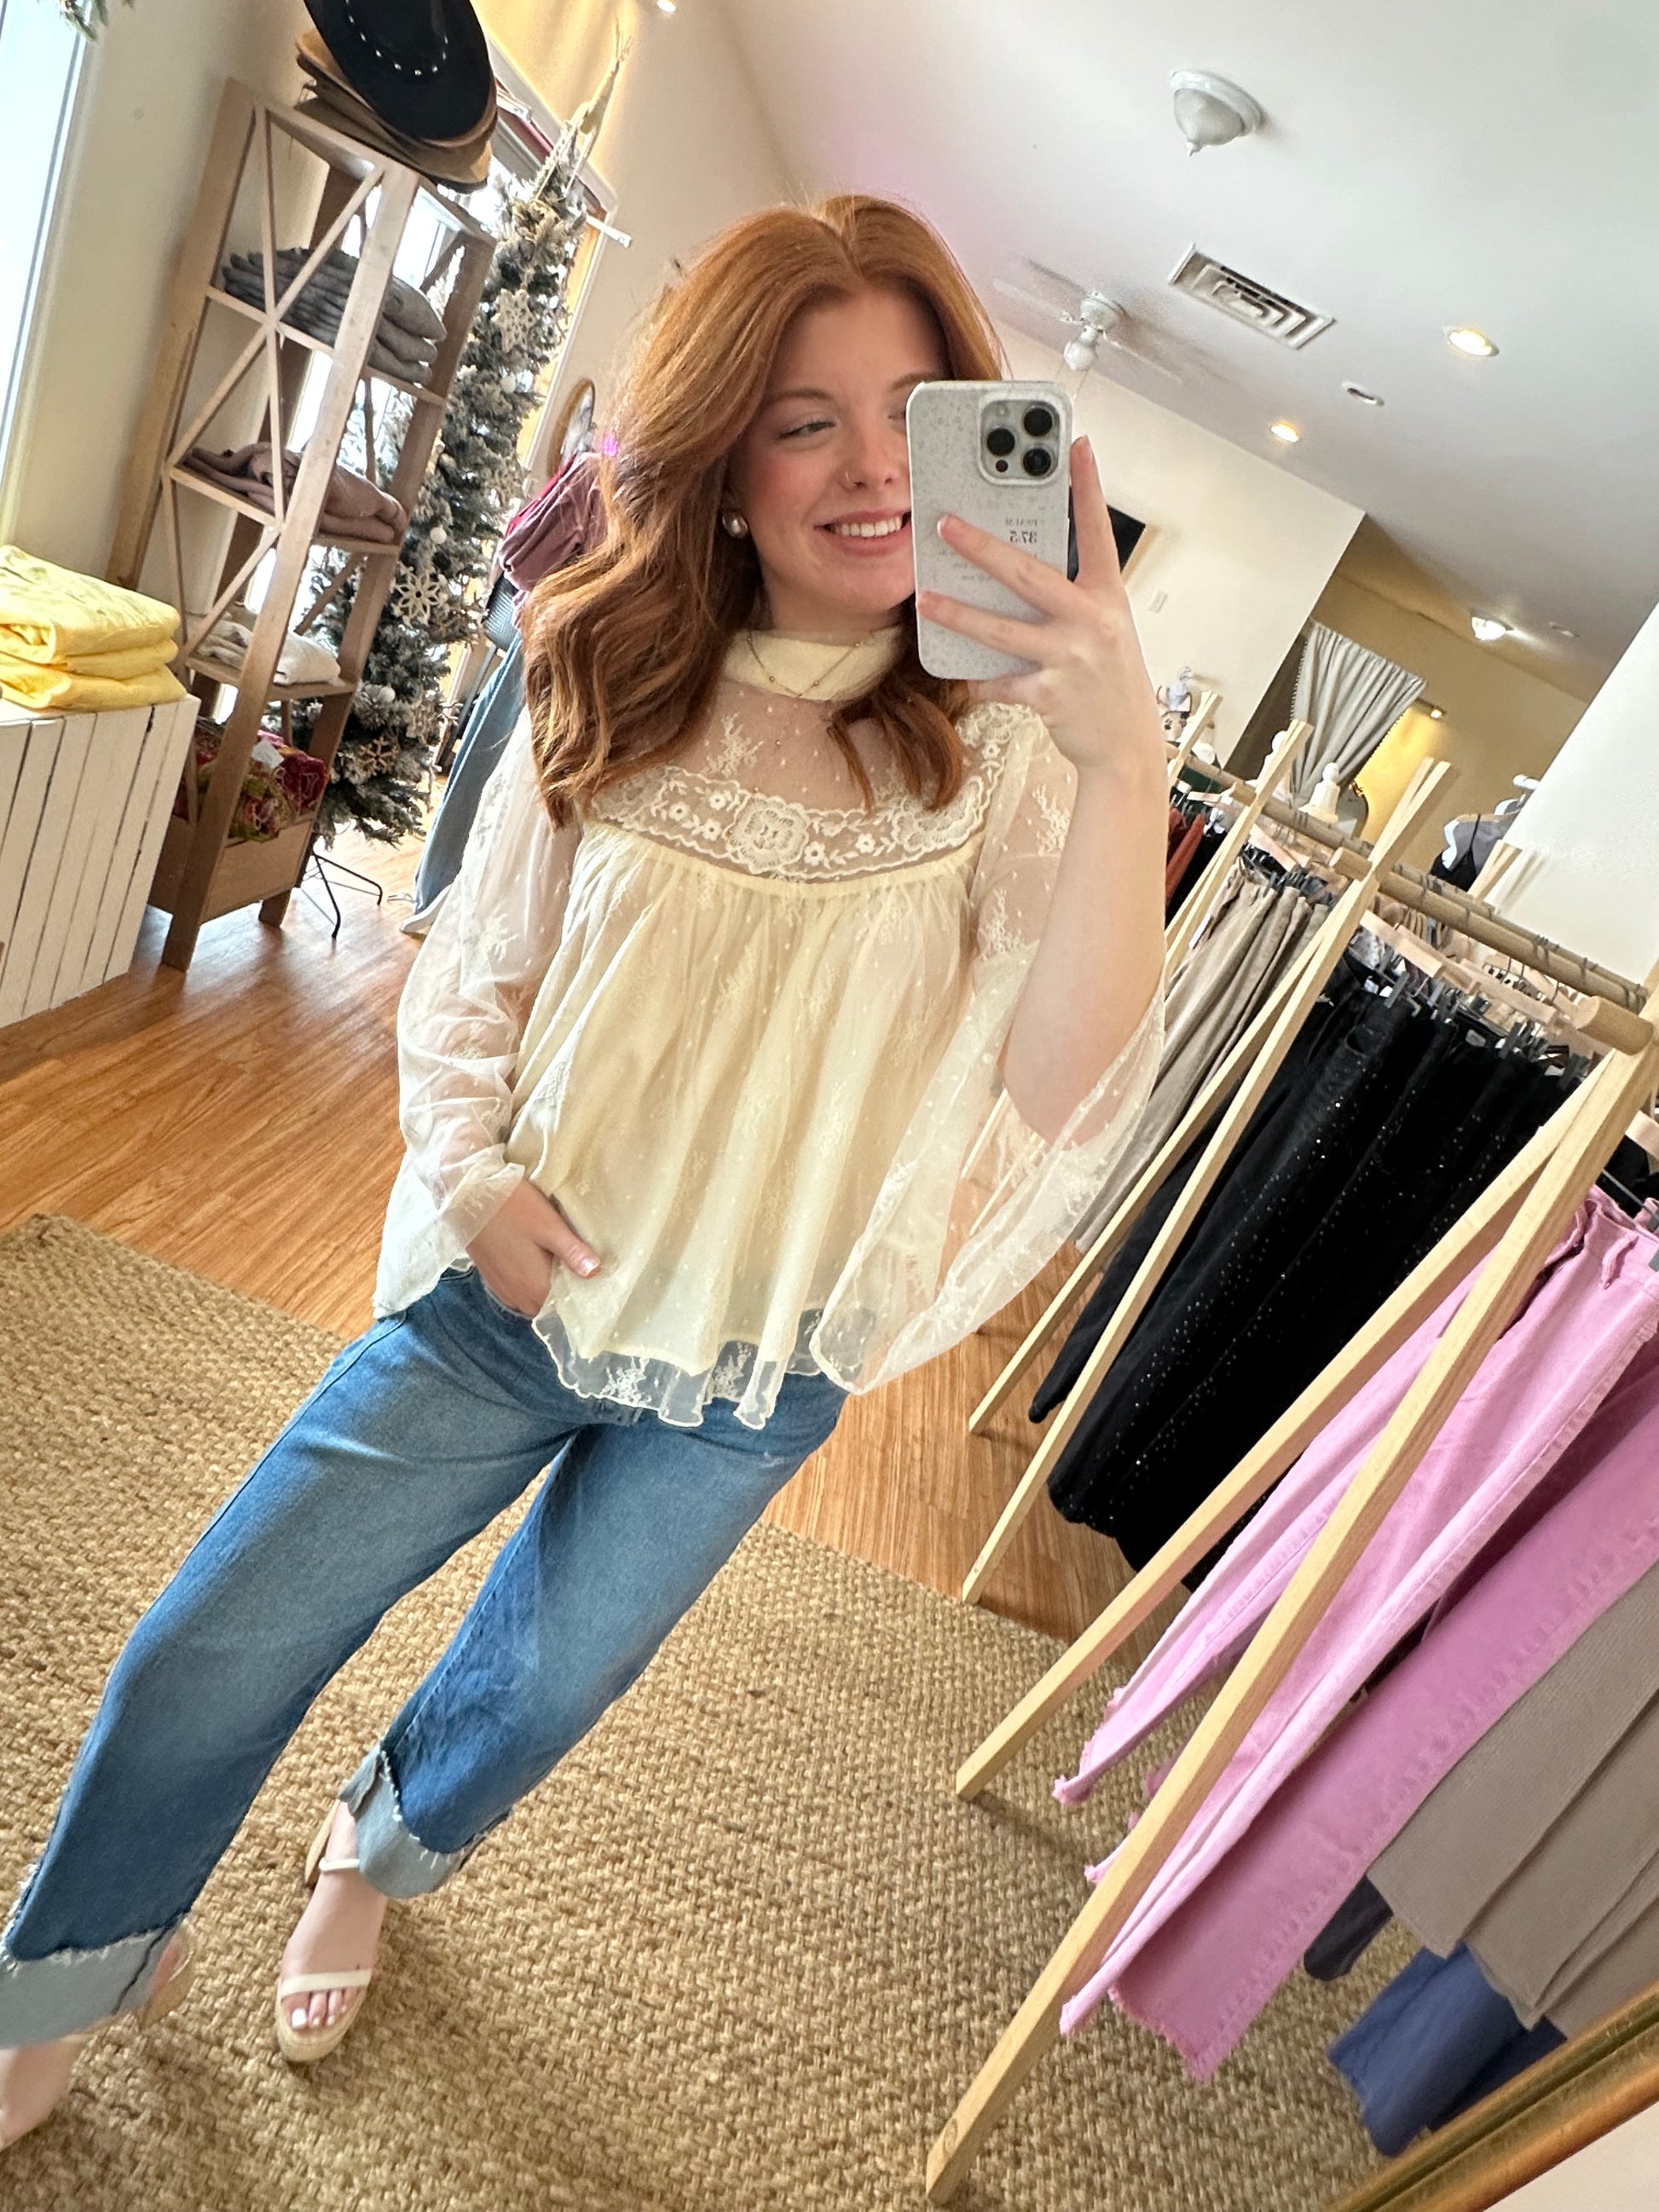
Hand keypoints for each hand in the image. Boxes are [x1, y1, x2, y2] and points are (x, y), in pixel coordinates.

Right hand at [466, 1179, 600, 1316]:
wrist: (467, 1194)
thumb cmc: (511, 1207)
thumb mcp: (549, 1226)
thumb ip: (572, 1252)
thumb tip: (596, 1273)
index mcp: (535, 1288)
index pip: (565, 1303)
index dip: (578, 1287)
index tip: (586, 1269)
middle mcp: (516, 1295)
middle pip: (547, 1301)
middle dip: (559, 1284)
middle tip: (569, 1256)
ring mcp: (500, 1287)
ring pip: (530, 1294)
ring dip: (540, 1279)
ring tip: (550, 1252)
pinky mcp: (489, 1276)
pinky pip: (514, 1285)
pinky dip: (524, 1275)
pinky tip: (528, 1251)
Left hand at [916, 434, 1163, 784]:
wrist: (1126, 746)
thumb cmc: (1110, 683)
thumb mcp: (1104, 630)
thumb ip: (1070, 600)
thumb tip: (1015, 572)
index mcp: (1107, 598)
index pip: (1096, 532)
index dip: (1087, 488)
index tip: (1074, 446)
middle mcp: (1092, 622)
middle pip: (1028, 574)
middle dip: (982, 547)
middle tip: (945, 524)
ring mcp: (1071, 658)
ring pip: (1002, 629)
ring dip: (958, 613)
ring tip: (925, 597)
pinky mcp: (1051, 694)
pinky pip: (1000, 681)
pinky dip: (978, 679)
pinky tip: (961, 674)